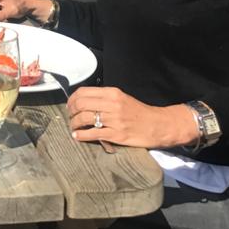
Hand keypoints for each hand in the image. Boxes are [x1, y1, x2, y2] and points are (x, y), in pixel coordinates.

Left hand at [66, 87, 198, 148]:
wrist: (159, 125)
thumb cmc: (139, 112)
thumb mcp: (122, 98)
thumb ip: (104, 98)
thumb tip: (83, 101)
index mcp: (112, 93)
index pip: (83, 92)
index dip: (72, 99)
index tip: (70, 106)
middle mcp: (112, 104)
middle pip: (81, 104)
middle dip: (71, 111)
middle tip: (70, 117)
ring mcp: (114, 119)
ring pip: (84, 118)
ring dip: (74, 123)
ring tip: (73, 127)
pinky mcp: (116, 134)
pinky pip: (93, 133)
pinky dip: (81, 135)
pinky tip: (77, 136)